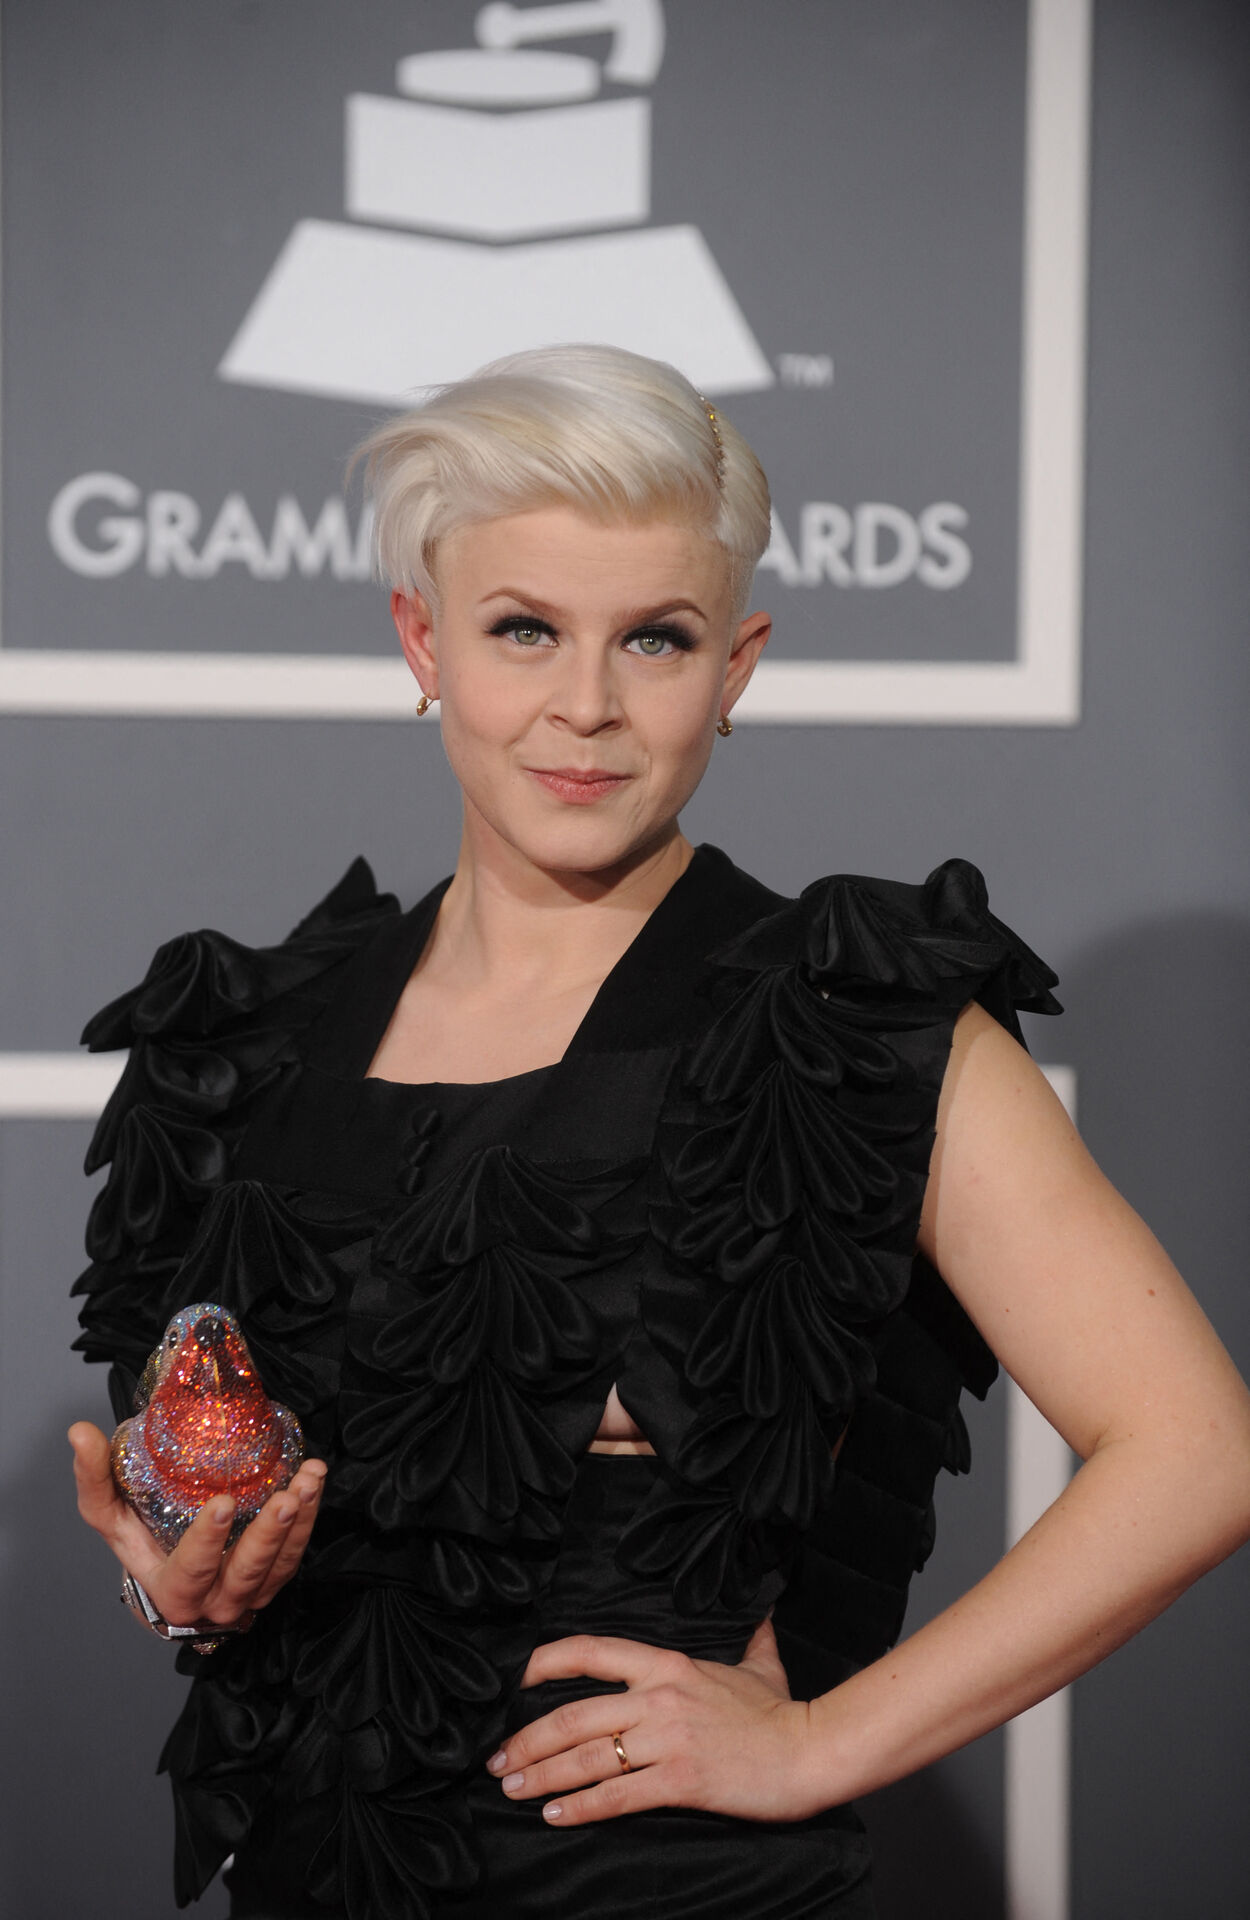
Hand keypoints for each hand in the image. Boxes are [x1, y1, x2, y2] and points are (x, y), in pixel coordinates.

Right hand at [69, 1420, 326, 1631]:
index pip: (190, 1572)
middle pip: (245, 1575)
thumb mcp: (109, 1514)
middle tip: (285, 1497)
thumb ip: (95, 1477)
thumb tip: (79, 1432)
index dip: (207, 1543)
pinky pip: (297, 1552)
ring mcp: (250, 1594)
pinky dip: (310, 1517)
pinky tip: (313, 1479)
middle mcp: (214, 1602)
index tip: (225, 1503)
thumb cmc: (139, 1540)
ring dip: (300, 1522)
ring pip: (280, 1565)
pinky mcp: (275, 1578)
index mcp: (171, 1590)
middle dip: (268, 1536)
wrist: (168, 1572)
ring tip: (309, 1479)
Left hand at [485, 1618, 823, 1826]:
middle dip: (526, 1740)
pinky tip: (555, 1816)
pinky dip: (579, 1808)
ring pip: (586, 1757)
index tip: (513, 1681)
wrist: (810, 1751)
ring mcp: (667, 1739)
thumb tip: (762, 1606)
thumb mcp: (759, 1661)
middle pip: (573, 1714)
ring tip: (512, 1789)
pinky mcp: (679, 1779)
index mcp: (666, 1662)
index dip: (544, 1663)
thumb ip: (750, 1633)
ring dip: (540, 1776)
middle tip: (497, 1759)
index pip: (590, 1652)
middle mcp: (658, 1696)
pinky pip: (616, 1795)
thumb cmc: (780, 1711)